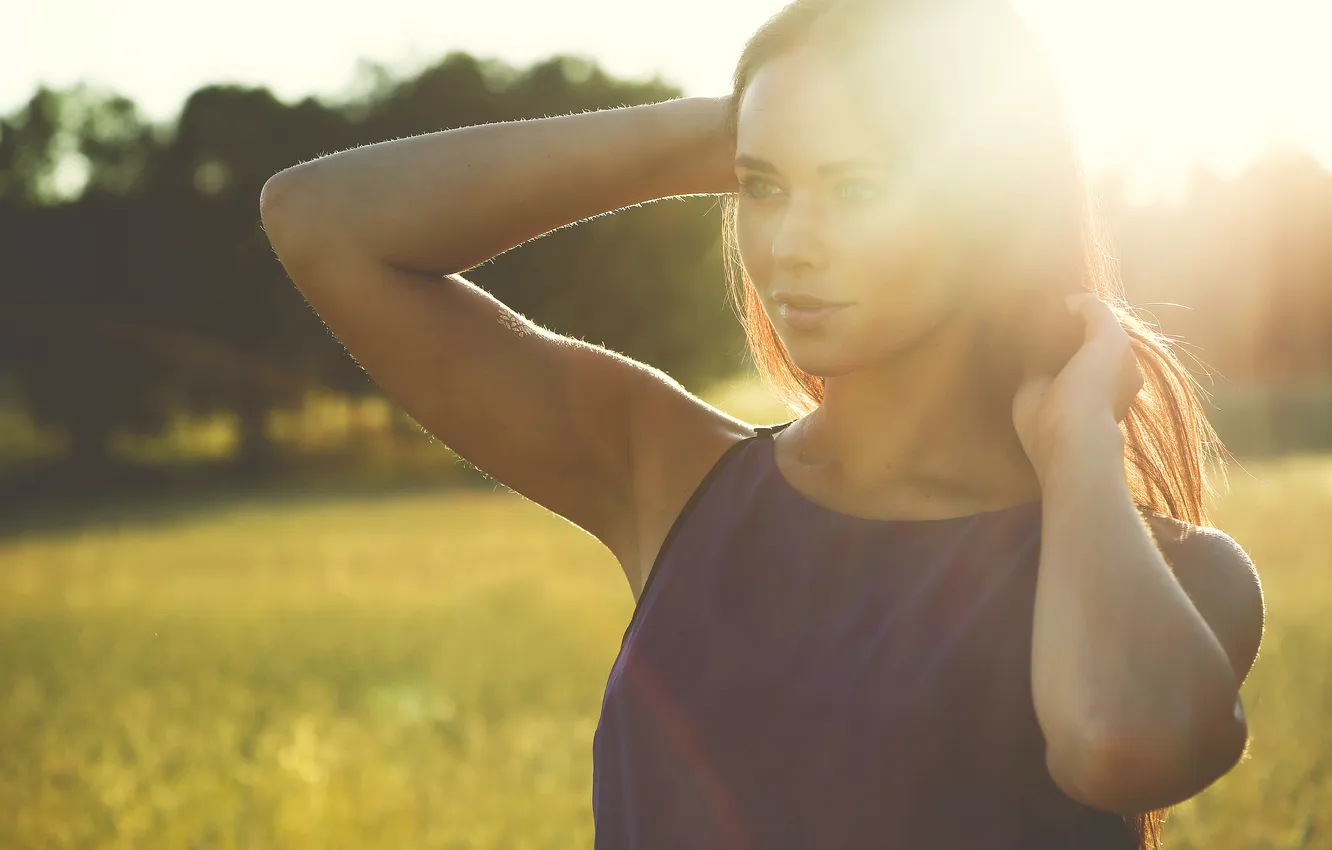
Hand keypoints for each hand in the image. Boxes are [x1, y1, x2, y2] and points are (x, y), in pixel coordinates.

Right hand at [1012, 292, 1144, 483]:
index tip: (1070, 300)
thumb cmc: (1097, 384)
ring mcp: (1062, 382)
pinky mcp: (1033, 389)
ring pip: (1054, 349)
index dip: (1089, 313)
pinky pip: (1030, 360)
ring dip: (1042, 335)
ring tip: (1027, 313)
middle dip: (1065, 324)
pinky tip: (1014, 332)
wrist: (1067, 431)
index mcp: (1120, 367)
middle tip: (1046, 303)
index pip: (1105, 332)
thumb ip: (1096, 312)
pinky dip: (1024, 347)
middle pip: (1078, 340)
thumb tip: (1073, 299)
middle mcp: (1092, 375)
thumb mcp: (1110, 338)